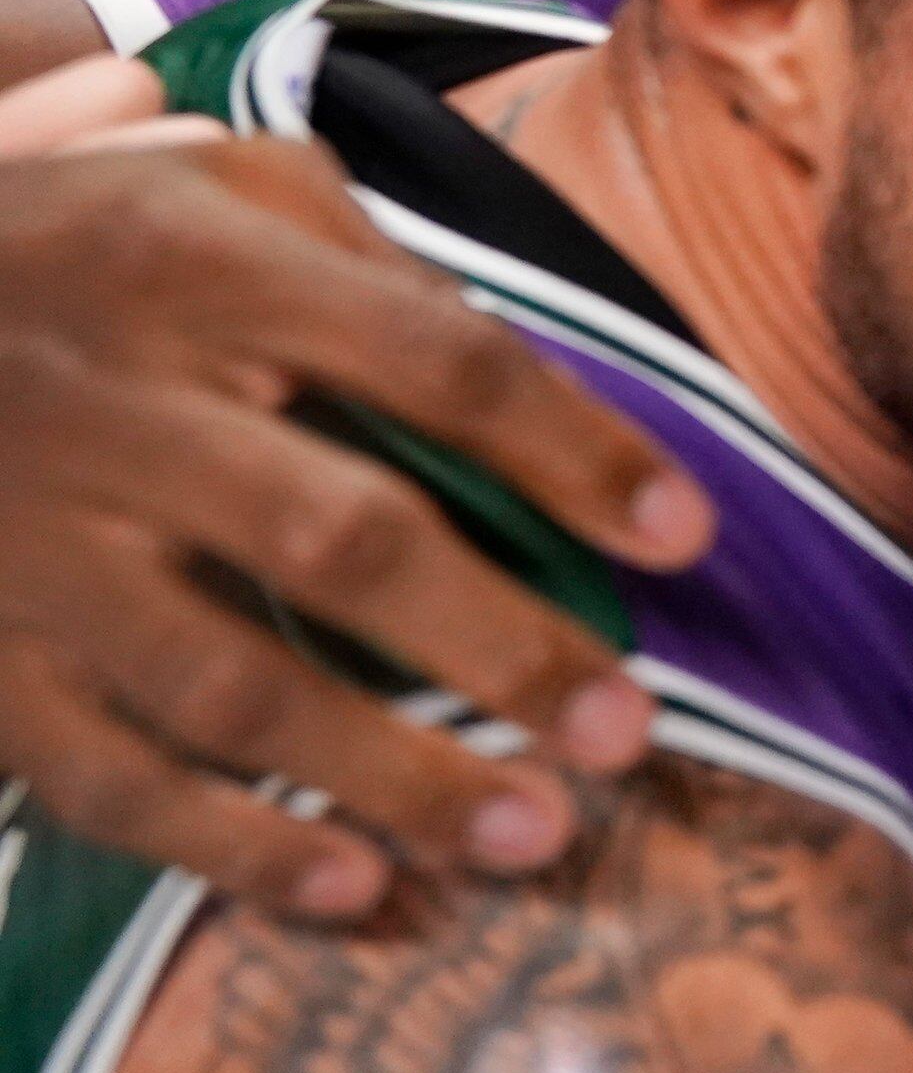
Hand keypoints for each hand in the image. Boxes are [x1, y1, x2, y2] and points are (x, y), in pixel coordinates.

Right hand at [0, 59, 713, 919]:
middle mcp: (110, 405)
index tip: (687, 539)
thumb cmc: (64, 245)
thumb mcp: (209, 184)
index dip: (572, 453)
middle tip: (627, 733)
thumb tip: (548, 400)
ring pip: (229, 685)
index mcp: (195, 265)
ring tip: (534, 835)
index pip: (432, 361)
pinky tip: (354, 887)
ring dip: (394, 773)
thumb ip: (372, 271)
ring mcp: (23, 543)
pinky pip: (102, 774)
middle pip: (339, 541)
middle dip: (501, 650)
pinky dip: (230, 845)